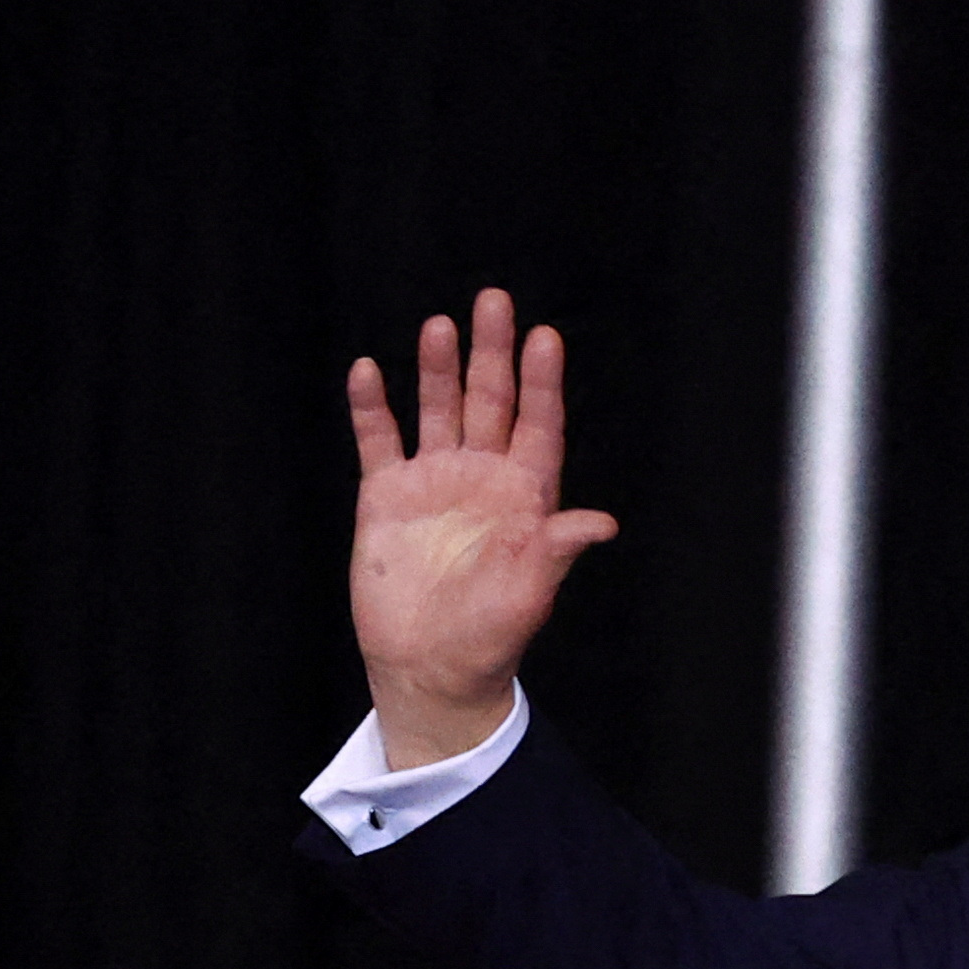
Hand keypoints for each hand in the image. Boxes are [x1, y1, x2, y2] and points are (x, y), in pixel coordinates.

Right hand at [342, 291, 622, 766]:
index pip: (537, 427)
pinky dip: (373, 407)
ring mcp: (433, 483)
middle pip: (489, 402)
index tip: (544, 338)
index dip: (541, 384)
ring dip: (438, 369)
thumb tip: (600, 523)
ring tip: (440, 326)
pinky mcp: (387, 497)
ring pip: (437, 411)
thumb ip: (556, 551)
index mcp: (523, 498)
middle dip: (492, 354)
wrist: (429, 667)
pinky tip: (368, 370)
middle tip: (494, 301)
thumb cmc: (489, 637)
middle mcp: (481, 479)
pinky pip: (379, 441)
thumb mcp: (529, 594)